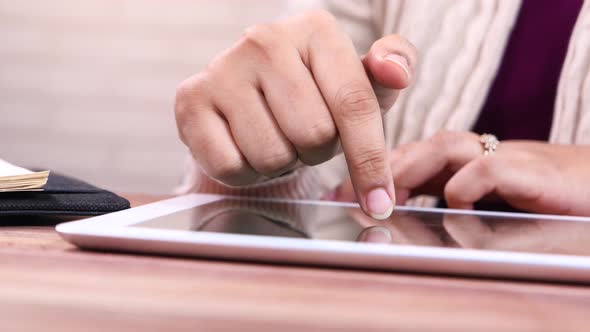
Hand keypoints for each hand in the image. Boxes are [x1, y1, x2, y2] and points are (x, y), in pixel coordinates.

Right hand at [174, 10, 416, 218]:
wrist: (250, 95)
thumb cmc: (315, 92)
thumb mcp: (360, 81)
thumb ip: (391, 70)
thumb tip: (395, 72)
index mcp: (315, 30)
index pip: (353, 104)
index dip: (370, 160)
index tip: (380, 201)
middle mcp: (264, 39)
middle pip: (313, 135)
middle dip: (316, 151)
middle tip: (304, 136)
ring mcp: (222, 68)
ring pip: (272, 156)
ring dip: (281, 161)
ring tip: (275, 137)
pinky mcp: (190, 99)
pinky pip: (232, 167)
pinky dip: (247, 173)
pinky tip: (246, 146)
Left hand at [333, 131, 589, 215]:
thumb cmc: (544, 203)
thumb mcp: (490, 208)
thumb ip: (451, 211)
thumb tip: (403, 226)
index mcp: (468, 164)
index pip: (413, 158)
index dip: (375, 170)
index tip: (340, 193)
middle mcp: (482, 156)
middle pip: (422, 148)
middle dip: (382, 167)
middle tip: (349, 193)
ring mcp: (509, 159)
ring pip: (448, 148)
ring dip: (411, 169)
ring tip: (386, 194)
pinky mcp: (537, 174)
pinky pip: (494, 167)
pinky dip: (469, 182)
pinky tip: (453, 200)